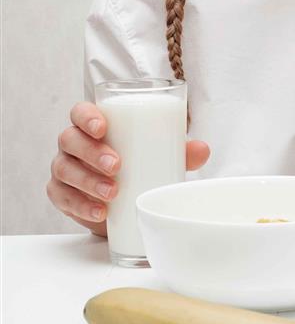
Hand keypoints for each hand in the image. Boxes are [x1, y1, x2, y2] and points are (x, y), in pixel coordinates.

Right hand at [46, 101, 210, 236]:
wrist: (127, 200)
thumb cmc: (142, 164)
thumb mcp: (162, 154)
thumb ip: (182, 151)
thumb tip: (203, 150)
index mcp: (95, 126)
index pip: (80, 112)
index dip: (86, 117)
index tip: (103, 128)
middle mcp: (74, 144)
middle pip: (70, 140)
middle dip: (92, 152)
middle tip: (117, 165)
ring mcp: (65, 168)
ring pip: (65, 169)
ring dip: (88, 181)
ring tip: (113, 192)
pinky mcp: (62, 194)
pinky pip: (62, 198)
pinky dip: (80, 205)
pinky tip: (100, 211)